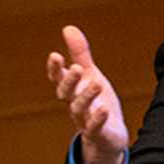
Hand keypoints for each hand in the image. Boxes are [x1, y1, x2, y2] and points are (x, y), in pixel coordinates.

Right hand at [46, 26, 128, 163]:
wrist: (109, 136)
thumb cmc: (96, 102)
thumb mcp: (90, 75)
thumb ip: (80, 55)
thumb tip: (68, 27)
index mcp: (71, 90)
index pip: (58, 79)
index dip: (55, 69)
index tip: (55, 56)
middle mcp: (74, 104)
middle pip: (66, 94)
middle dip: (69, 81)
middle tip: (76, 68)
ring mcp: (84, 120)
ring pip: (79, 110)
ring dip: (86, 96)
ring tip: (97, 83)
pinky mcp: (97, 133)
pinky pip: (94, 128)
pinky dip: (97, 119)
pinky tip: (104, 110)